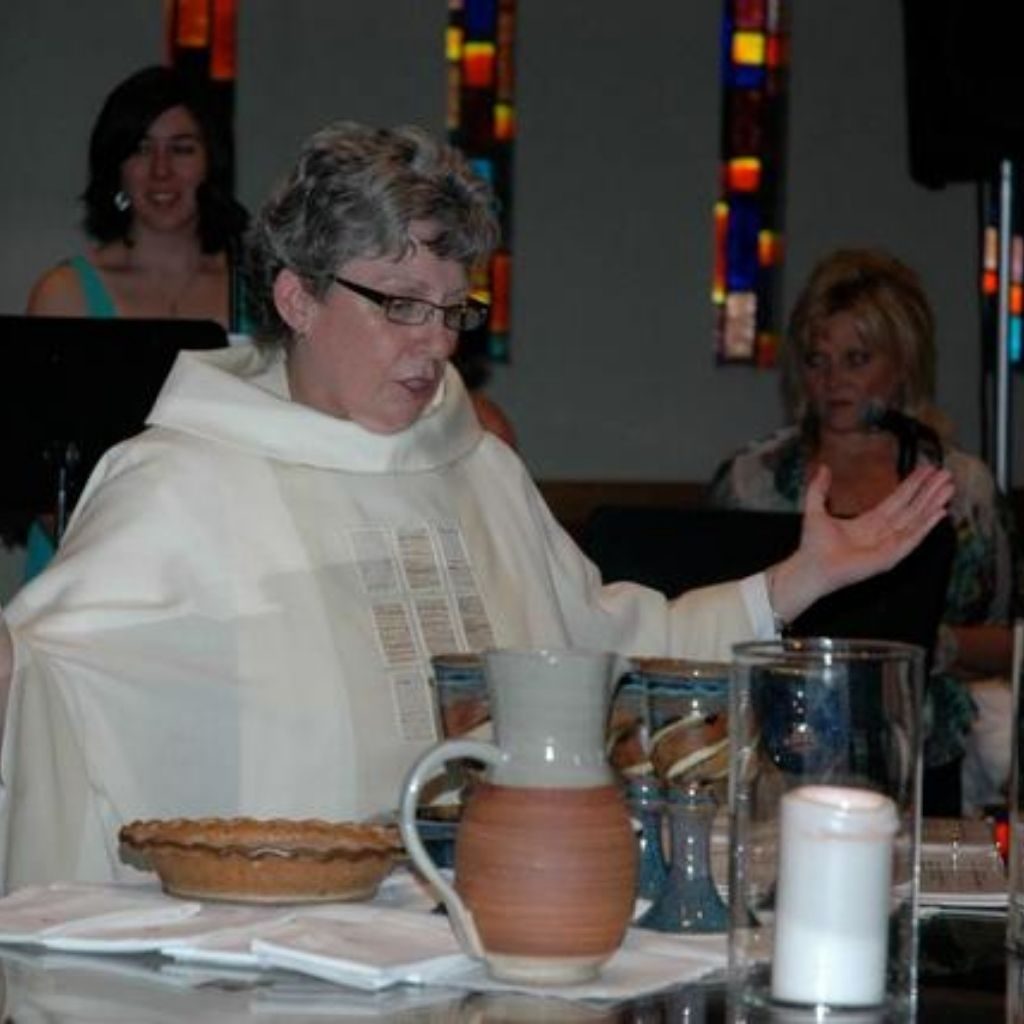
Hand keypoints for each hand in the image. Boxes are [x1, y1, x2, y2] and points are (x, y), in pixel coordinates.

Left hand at [768, 464, 953, 623]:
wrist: (810, 567)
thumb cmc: (813, 545)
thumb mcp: (815, 509)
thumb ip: (819, 488)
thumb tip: (822, 468)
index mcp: (869, 522)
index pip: (898, 500)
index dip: (912, 485)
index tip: (926, 470)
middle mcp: (883, 533)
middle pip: (912, 508)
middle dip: (929, 491)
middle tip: (946, 475)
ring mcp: (888, 545)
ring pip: (916, 520)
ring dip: (933, 504)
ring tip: (948, 488)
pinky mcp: (890, 557)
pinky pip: (912, 539)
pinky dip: (926, 526)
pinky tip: (939, 512)